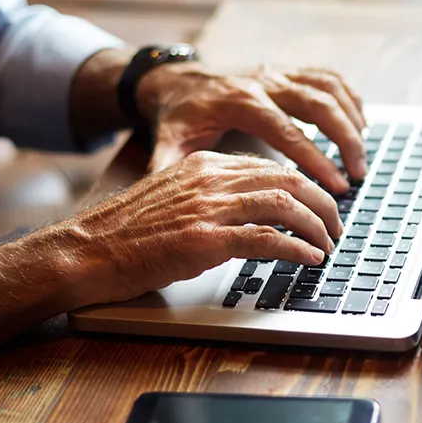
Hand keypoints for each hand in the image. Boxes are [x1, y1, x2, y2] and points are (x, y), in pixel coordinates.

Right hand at [56, 150, 341, 305]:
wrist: (86, 250)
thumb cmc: (123, 232)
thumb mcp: (171, 199)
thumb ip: (208, 197)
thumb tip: (247, 213)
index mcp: (202, 164)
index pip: (269, 166)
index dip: (302, 186)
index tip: (317, 205)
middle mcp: (210, 178)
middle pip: (287, 180)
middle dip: (321, 203)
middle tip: (335, 226)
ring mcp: (208, 208)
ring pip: (285, 205)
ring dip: (316, 227)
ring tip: (329, 245)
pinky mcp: (205, 241)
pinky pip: (267, 238)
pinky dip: (296, 249)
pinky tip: (309, 259)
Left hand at [137, 63, 366, 192]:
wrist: (176, 80)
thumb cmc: (177, 116)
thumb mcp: (169, 141)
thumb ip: (171, 168)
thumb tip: (165, 201)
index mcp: (238, 101)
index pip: (285, 129)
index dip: (314, 157)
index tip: (336, 184)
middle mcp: (263, 81)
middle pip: (317, 104)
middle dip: (344, 139)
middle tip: (358, 175)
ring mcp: (278, 73)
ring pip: (328, 88)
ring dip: (352, 120)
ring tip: (362, 156)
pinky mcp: (286, 72)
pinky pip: (328, 78)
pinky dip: (349, 98)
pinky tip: (361, 124)